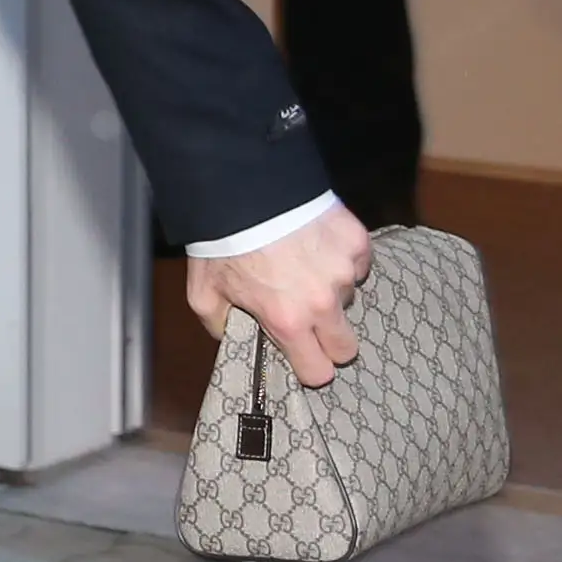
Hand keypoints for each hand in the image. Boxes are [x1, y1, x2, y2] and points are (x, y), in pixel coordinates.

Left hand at [186, 204, 371, 389]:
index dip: (309, 367)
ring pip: (348, 298)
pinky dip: (341, 259)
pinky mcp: (357, 242)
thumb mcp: (203, 292)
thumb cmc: (223, 242)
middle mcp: (323, 302)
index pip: (318, 372)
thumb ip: (220, 324)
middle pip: (346, 348)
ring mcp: (345, 270)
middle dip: (329, 340)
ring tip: (303, 266)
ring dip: (331, 290)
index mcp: (288, 320)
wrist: (246, 188)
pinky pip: (357, 263)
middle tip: (310, 319)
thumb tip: (235, 335)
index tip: (302, 355)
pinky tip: (317, 245)